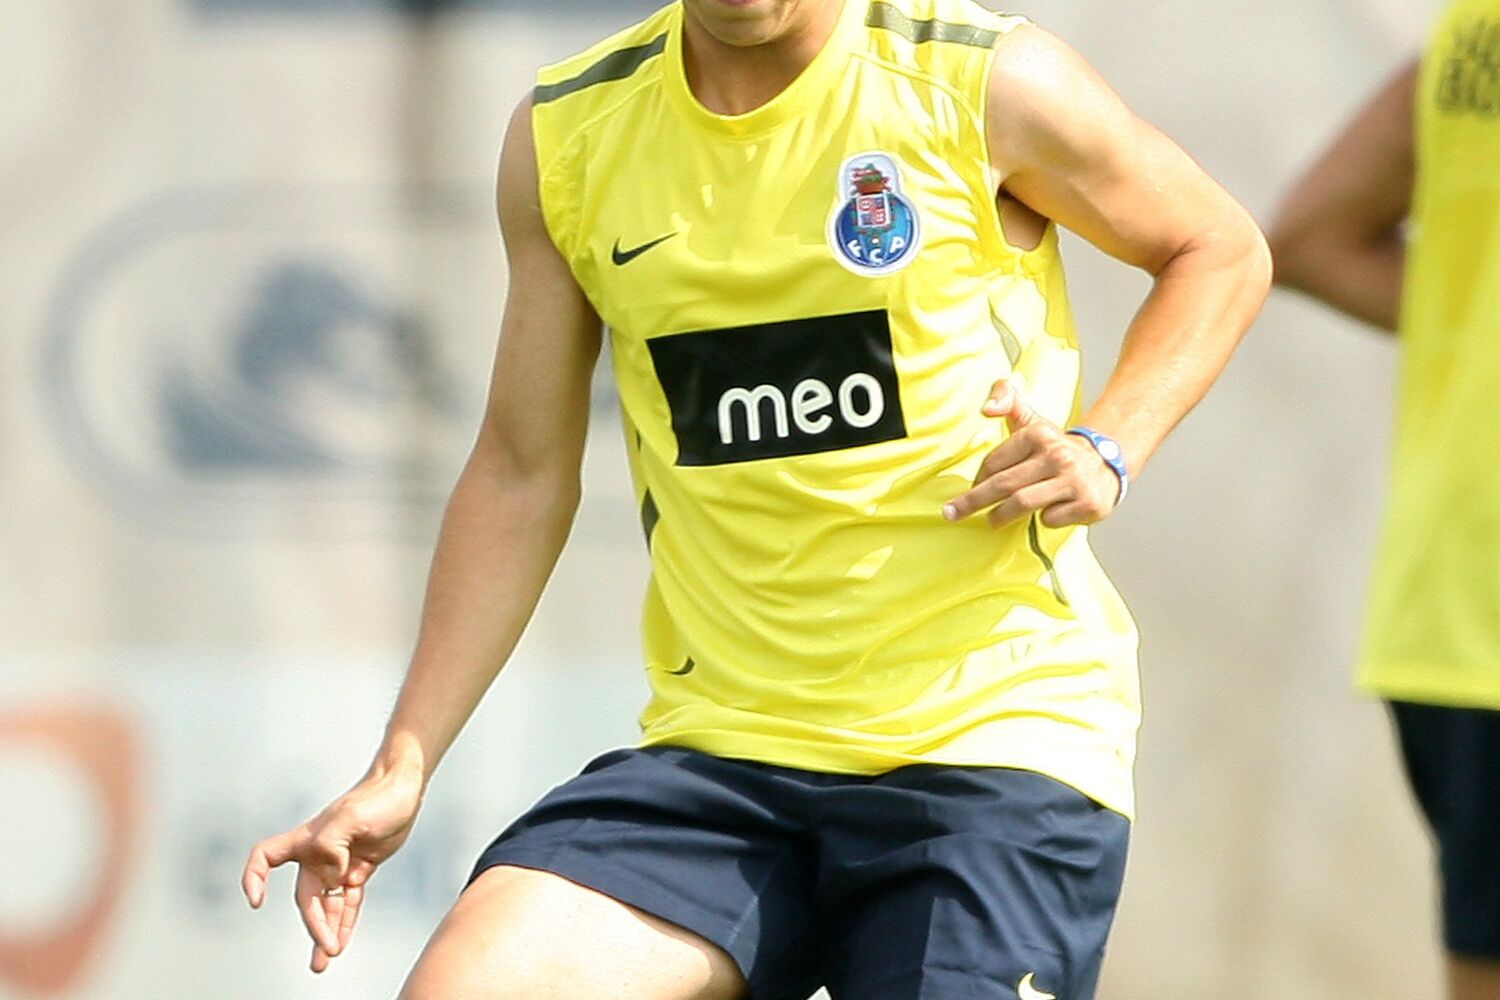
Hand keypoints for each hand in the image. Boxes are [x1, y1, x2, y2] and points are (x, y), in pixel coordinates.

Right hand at [242, 764, 423, 972]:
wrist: (404, 789)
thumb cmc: (376, 796)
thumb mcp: (352, 817)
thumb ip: (332, 845)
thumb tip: (332, 872)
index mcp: (307, 839)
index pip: (265, 857)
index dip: (254, 878)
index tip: (257, 901)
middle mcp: (318, 854)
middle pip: (306, 897)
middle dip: (314, 925)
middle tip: (326, 949)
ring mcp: (338, 864)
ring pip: (326, 905)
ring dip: (326, 932)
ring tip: (324, 960)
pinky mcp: (359, 869)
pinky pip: (348, 902)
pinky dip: (345, 922)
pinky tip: (341, 941)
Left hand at [942, 379, 1121, 528]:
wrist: (1106, 464)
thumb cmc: (1056, 449)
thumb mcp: (1032, 420)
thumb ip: (1007, 399)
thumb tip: (987, 409)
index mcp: (1039, 434)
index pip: (995, 462)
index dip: (977, 480)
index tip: (970, 490)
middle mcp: (1057, 455)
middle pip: (1004, 484)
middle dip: (972, 502)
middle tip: (952, 514)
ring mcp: (1074, 480)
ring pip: (1023, 503)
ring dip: (1000, 516)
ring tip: (991, 521)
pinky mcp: (1088, 503)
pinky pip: (1050, 520)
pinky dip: (1042, 521)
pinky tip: (1046, 513)